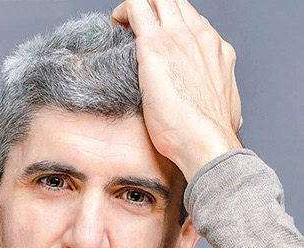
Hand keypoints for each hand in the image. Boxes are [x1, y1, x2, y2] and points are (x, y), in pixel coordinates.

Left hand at [112, 0, 242, 180]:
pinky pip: (136, 8)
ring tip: (123, 23)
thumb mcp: (223, 109)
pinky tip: (116, 23)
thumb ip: (212, 99)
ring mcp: (178, 38)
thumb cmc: (209, 136)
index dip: (171, 24)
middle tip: (136, 25)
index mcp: (216, 50)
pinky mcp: (154, 47)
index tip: (157, 37)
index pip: (192, 22)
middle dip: (154, 9)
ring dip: (138, 8)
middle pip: (174, 3)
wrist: (206, 142)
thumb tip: (207, 108)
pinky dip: (123, 11)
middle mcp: (200, 36)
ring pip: (156, 0)